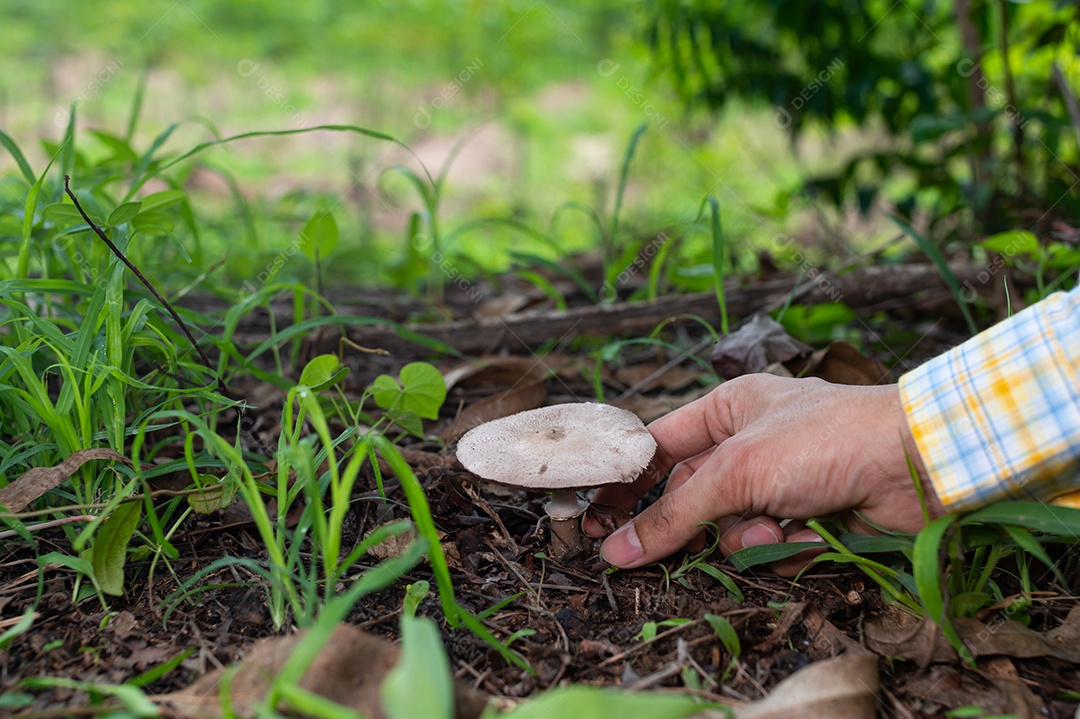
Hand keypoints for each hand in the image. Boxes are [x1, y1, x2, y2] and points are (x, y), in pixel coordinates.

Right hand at [583, 374, 943, 574]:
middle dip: (692, 521)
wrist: (915, 463)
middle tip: (653, 548)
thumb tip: (617, 550)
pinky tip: (808, 531)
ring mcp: (780, 482)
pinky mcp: (808, 518)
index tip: (598, 517)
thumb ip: (674, 514)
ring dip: (748, 535)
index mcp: (728, 408)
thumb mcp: (736, 471)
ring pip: (730, 527)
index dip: (628, 481)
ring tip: (775, 525)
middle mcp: (750, 443)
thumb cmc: (823, 440)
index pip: (658, 447)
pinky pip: (770, 545)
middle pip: (692, 495)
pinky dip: (785, 545)